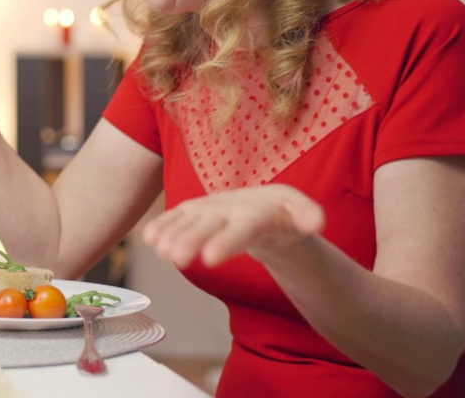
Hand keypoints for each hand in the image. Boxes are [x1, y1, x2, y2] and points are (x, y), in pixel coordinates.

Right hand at [142, 185, 324, 268]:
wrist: (263, 204)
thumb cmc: (282, 213)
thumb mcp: (301, 213)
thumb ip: (309, 216)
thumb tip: (316, 223)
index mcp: (256, 211)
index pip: (242, 227)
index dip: (225, 241)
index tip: (209, 259)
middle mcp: (228, 208)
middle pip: (209, 224)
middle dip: (191, 239)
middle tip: (176, 257)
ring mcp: (209, 209)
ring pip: (188, 220)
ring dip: (172, 233)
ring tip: (159, 249)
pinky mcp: (195, 212)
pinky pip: (177, 217)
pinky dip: (162, 225)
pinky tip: (149, 239)